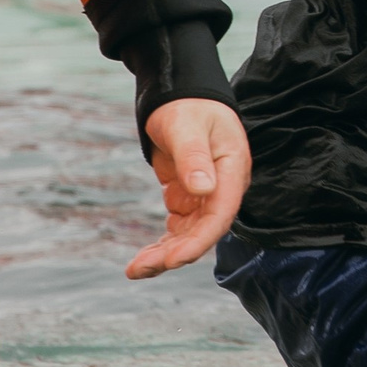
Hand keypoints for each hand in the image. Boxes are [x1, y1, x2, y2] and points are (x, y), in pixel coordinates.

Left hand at [129, 98, 250, 278]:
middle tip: (139, 269)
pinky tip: (142, 259)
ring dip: (165, 255)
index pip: (220, 214)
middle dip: (174, 254)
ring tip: (135, 270)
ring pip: (189, 235)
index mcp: (231, 171)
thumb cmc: (187, 105)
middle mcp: (222, 188)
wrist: (180, 96)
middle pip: (203, 231)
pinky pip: (178, 229)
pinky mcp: (188, 199)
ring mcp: (205, 196)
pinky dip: (162, 245)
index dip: (198, 241)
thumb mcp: (187, 126)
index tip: (172, 260)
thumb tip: (203, 189)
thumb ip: (194, 157)